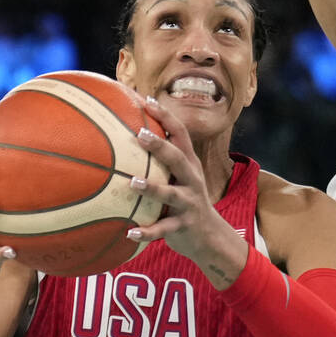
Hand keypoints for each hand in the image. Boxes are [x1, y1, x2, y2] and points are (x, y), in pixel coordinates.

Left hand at [124, 99, 246, 283]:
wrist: (209, 236)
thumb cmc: (184, 200)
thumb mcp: (178, 177)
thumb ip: (160, 160)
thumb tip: (126, 135)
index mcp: (188, 164)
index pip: (180, 134)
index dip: (166, 116)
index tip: (147, 100)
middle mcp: (191, 179)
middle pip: (178, 158)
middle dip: (160, 146)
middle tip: (140, 135)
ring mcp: (189, 202)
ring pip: (171, 194)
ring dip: (152, 188)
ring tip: (132, 182)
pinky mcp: (183, 225)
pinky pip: (163, 229)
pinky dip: (147, 231)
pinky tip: (129, 232)